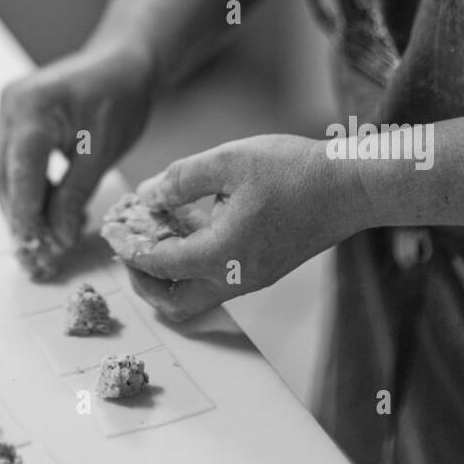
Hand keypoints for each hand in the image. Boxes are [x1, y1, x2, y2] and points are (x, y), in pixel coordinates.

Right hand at [0, 38, 157, 250]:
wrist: (122, 61)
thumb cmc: (120, 97)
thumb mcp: (104, 150)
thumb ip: (76, 194)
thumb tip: (58, 239)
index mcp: (33, 108)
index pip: (21, 175)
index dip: (26, 219)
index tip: (35, 254)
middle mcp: (12, 105)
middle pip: (6, 176)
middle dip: (21, 219)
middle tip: (39, 259)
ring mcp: (9, 109)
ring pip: (7, 172)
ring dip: (24, 207)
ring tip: (45, 243)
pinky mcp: (15, 117)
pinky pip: (15, 160)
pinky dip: (30, 188)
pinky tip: (49, 213)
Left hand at [124, 133, 365, 321]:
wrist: (352, 187)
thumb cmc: (295, 171)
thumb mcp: (229, 160)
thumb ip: (181, 179)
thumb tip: (149, 195)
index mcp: (222, 255)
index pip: (158, 264)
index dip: (128, 247)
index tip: (111, 229)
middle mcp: (235, 278)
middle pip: (173, 303)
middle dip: (142, 281)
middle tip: (127, 248)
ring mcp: (252, 278)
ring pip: (196, 295)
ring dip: (168, 272)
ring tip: (154, 231)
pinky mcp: (263, 268)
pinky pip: (216, 278)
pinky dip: (192, 262)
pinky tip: (187, 224)